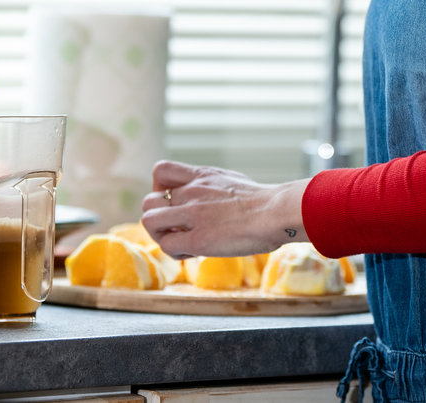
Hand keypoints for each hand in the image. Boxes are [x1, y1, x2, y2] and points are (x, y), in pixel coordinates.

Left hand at [140, 160, 309, 257]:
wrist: (277, 212)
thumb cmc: (263, 201)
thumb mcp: (230, 181)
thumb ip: (210, 186)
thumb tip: (208, 198)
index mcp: (201, 176)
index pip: (160, 171)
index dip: (159, 189)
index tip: (174, 203)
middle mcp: (192, 192)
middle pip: (148, 201)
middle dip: (158, 218)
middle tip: (177, 229)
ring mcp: (193, 215)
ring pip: (149, 221)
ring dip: (161, 235)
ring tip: (182, 242)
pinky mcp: (198, 238)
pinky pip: (167, 246)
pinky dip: (176, 253)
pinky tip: (195, 253)